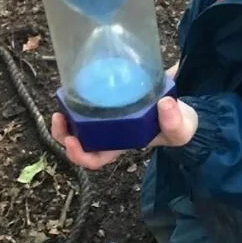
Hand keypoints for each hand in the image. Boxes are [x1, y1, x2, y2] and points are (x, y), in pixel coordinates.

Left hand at [49, 93, 196, 169]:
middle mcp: (108, 133)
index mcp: (120, 145)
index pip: (94, 159)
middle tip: (59, 117)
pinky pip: (86, 100)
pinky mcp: (107, 99)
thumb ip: (175, 122)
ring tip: (61, 102)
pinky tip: (75, 83)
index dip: (79, 155)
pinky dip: (77, 95)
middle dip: (62, 133)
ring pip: (76, 122)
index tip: (72, 141)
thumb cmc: (178, 123)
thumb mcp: (181, 128)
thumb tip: (165, 104)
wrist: (181, 104)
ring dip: (65, 116)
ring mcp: (105, 117)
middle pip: (77, 140)